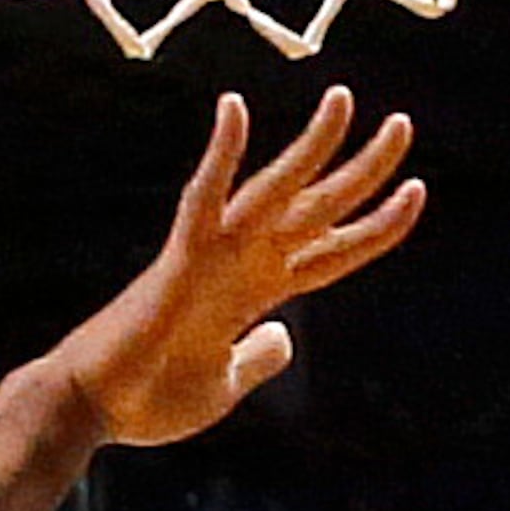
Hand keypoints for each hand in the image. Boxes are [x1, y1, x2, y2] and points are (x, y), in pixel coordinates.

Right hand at [56, 90, 424, 449]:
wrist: (94, 408)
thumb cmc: (148, 399)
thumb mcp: (224, 387)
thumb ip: (256, 358)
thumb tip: (285, 338)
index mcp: (256, 293)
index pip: (331, 252)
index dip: (377, 227)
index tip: (415, 193)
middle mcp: (242, 263)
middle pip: (317, 210)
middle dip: (363, 171)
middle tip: (403, 126)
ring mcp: (213, 257)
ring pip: (274, 193)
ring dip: (311, 149)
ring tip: (346, 102)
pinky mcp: (179, 261)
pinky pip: (203, 200)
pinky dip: (219, 156)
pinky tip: (235, 110)